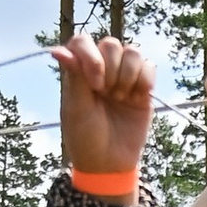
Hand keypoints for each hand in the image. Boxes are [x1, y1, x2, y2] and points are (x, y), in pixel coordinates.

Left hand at [53, 30, 155, 178]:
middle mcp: (102, 69)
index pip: (83, 42)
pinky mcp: (143, 89)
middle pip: (111, 45)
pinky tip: (136, 98)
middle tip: (106, 95)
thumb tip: (56, 49)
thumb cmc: (85, 137)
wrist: (110, 164)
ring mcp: (123, 77)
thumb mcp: (76, 107)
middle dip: (111, 70)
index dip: (91, 56)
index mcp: (79, 71)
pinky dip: (145, 79)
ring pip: (133, 52)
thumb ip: (74, 76)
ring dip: (128, 75)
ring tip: (121, 98)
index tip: (94, 84)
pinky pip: (150, 67)